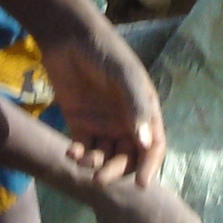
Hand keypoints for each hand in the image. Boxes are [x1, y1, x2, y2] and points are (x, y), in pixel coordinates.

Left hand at [40, 20, 164, 186]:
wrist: (69, 38)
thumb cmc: (105, 52)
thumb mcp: (125, 76)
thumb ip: (136, 108)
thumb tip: (146, 144)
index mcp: (145, 111)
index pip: (153, 146)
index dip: (150, 166)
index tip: (142, 184)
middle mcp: (126, 122)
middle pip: (127, 157)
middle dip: (116, 170)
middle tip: (100, 179)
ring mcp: (103, 124)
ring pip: (104, 156)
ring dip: (96, 164)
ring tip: (83, 161)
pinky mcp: (80, 124)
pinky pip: (83, 147)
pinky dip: (78, 155)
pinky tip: (71, 153)